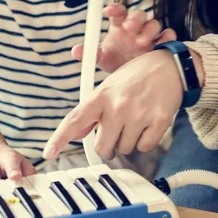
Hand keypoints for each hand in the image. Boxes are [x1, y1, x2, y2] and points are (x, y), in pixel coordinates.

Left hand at [43, 49, 182, 159]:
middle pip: (103, 146)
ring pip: (124, 148)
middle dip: (108, 143)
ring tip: (135, 120)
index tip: (48, 152)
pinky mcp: (158, 121)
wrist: (169, 65)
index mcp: (102, 95)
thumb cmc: (137, 75)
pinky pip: (144, 147)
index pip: (75, 119)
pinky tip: (147, 123)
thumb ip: (92, 111)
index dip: (59, 138)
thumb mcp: (110, 86)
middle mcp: (118, 105)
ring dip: (128, 140)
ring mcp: (139, 114)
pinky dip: (145, 140)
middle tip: (116, 129)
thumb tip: (76, 133)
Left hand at [71, 3, 176, 72]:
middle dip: (134, 19)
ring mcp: (150, 35)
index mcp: (120, 27)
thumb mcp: (103, 58)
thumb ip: (91, 53)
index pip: (118, 12)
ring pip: (154, 24)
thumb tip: (76, 51)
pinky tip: (160, 45)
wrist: (134, 78)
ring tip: (142, 42)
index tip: (108, 11)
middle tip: (129, 27)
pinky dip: (167, 38)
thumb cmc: (117, 62)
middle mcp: (136, 28)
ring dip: (149, 30)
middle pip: (138, 15)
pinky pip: (168, 36)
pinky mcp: (162, 45)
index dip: (114, 9)